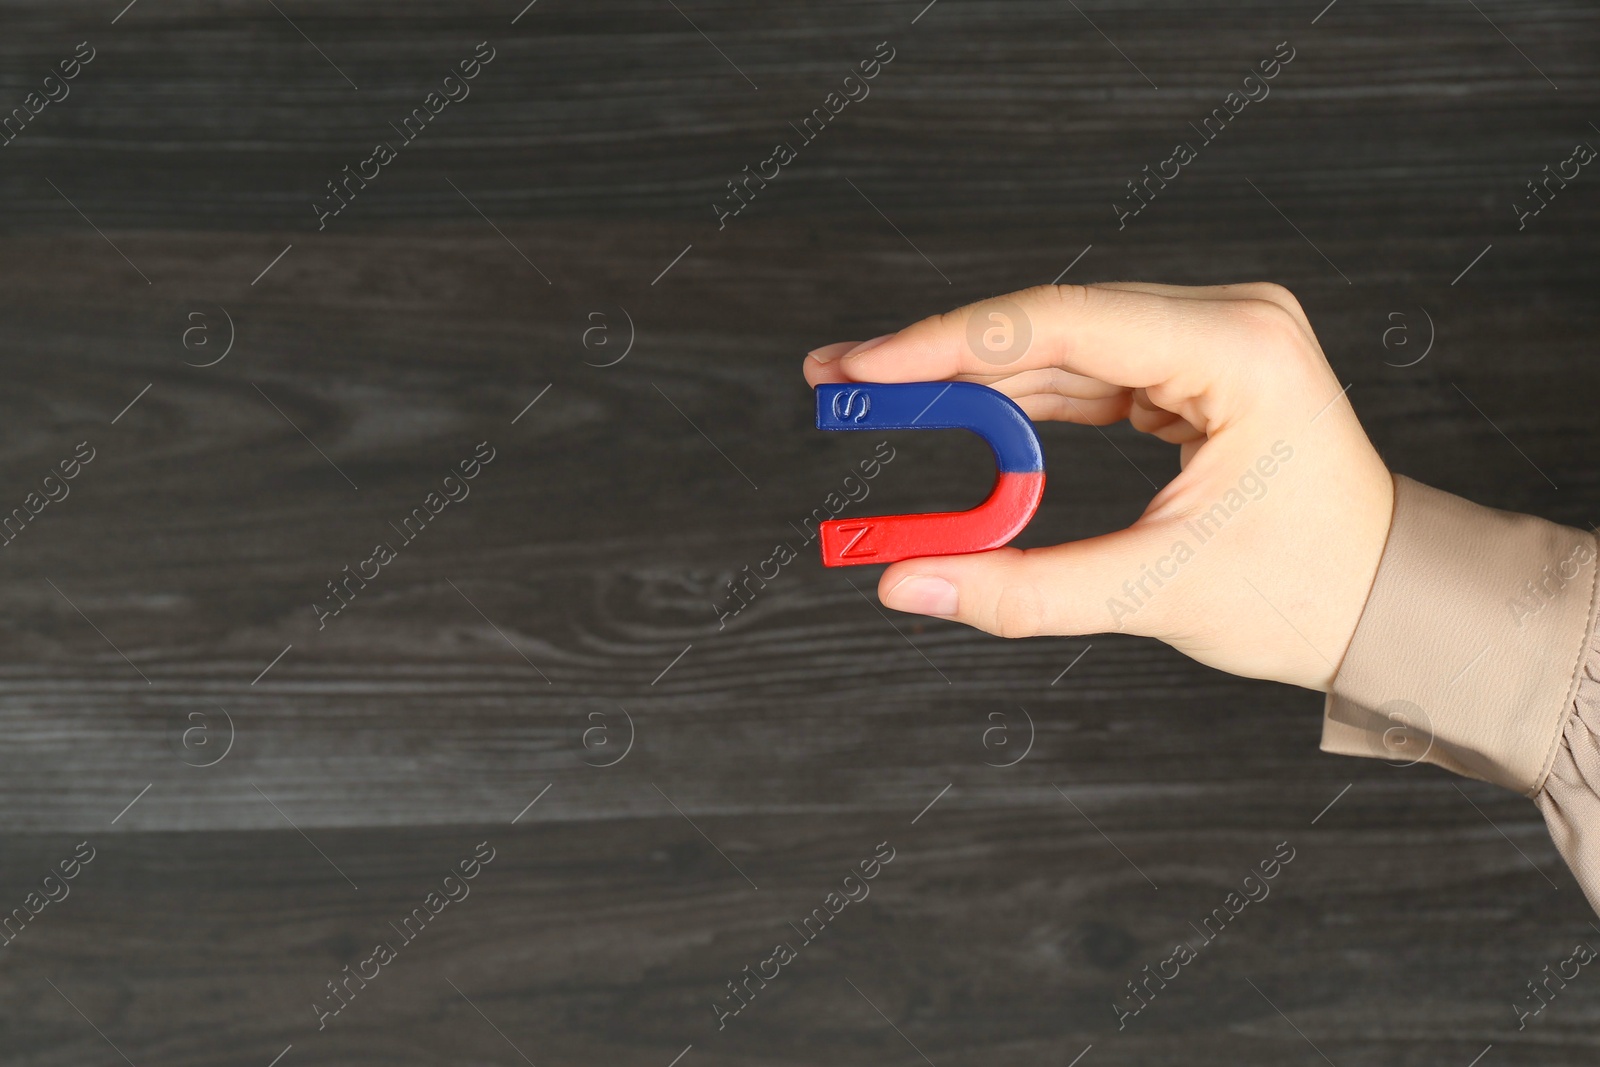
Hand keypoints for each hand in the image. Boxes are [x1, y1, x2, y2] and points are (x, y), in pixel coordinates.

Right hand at [803, 283, 1393, 691]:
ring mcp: (1211, 338)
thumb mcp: (1156, 592)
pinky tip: (953, 412)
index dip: (947, 343)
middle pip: (1051, 321)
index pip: (1064, 322)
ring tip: (879, 397)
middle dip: (941, 355)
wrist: (1388, 601)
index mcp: (1238, 350)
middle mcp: (1228, 321)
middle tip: (842, 377)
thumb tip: (906, 580)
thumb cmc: (1308, 593)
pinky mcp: (1194, 367)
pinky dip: (1018, 397)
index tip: (865, 368)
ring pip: (1059, 342)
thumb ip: (1022, 588)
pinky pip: (1086, 371)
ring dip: (970, 375)